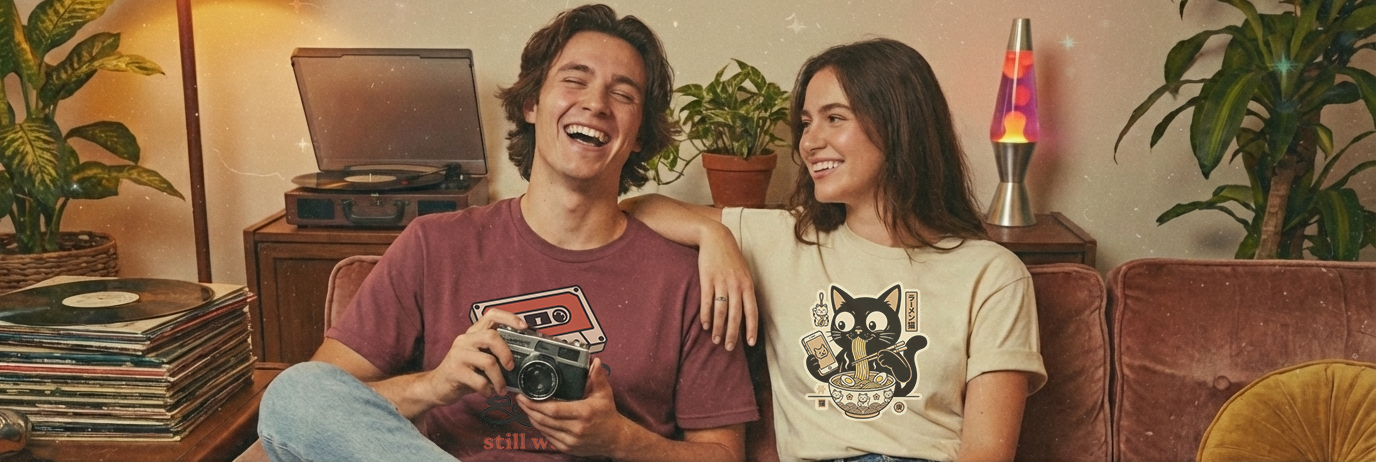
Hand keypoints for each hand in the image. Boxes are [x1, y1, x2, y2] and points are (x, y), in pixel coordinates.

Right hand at [421, 310, 526, 404]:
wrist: (436, 386)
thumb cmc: (463, 372)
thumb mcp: (479, 358)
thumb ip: (495, 354)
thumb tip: (523, 360)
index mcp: (473, 334)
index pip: (491, 315)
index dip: (509, 318)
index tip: (524, 327)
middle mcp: (465, 340)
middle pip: (492, 337)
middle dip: (507, 353)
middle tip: (511, 368)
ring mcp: (458, 354)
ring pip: (488, 361)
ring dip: (499, 379)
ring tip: (501, 389)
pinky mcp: (454, 371)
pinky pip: (479, 381)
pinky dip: (488, 390)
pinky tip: (488, 393)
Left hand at [516, 358, 634, 456]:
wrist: (615, 439)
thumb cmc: (608, 414)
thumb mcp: (605, 394)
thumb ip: (598, 377)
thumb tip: (594, 361)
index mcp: (583, 413)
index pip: (553, 410)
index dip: (536, 404)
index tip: (525, 395)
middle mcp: (576, 429)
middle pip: (544, 420)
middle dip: (529, 409)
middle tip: (519, 399)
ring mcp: (571, 441)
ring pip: (543, 429)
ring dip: (531, 418)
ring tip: (525, 407)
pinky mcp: (568, 448)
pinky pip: (548, 437)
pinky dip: (539, 427)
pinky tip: (535, 418)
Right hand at [698, 227, 757, 350]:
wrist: (716, 237)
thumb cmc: (730, 257)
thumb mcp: (744, 272)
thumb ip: (745, 290)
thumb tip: (746, 311)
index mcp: (747, 285)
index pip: (752, 311)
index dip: (751, 329)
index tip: (750, 343)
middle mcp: (736, 285)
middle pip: (736, 315)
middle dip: (733, 334)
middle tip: (730, 348)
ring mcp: (721, 282)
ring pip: (721, 311)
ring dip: (718, 328)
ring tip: (716, 340)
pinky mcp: (707, 279)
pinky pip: (707, 301)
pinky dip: (706, 315)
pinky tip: (705, 326)